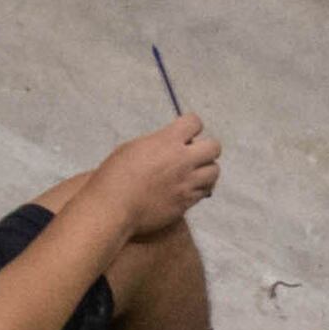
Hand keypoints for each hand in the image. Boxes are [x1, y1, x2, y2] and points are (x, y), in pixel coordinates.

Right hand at [91, 113, 221, 240]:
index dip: (191, 126)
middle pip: (214, 147)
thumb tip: (169, 144)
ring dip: (205, 170)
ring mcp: (187, 182)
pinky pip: (204, 192)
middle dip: (205, 149)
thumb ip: (157, 144)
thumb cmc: (115, 176)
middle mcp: (182, 160)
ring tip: (193, 174)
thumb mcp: (133, 148)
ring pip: (214, 171)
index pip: (195, 123)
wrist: (114, 207)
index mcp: (167, 141)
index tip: (185, 133)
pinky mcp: (186, 202)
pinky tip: (187, 190)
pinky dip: (199, 189)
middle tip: (193, 155)